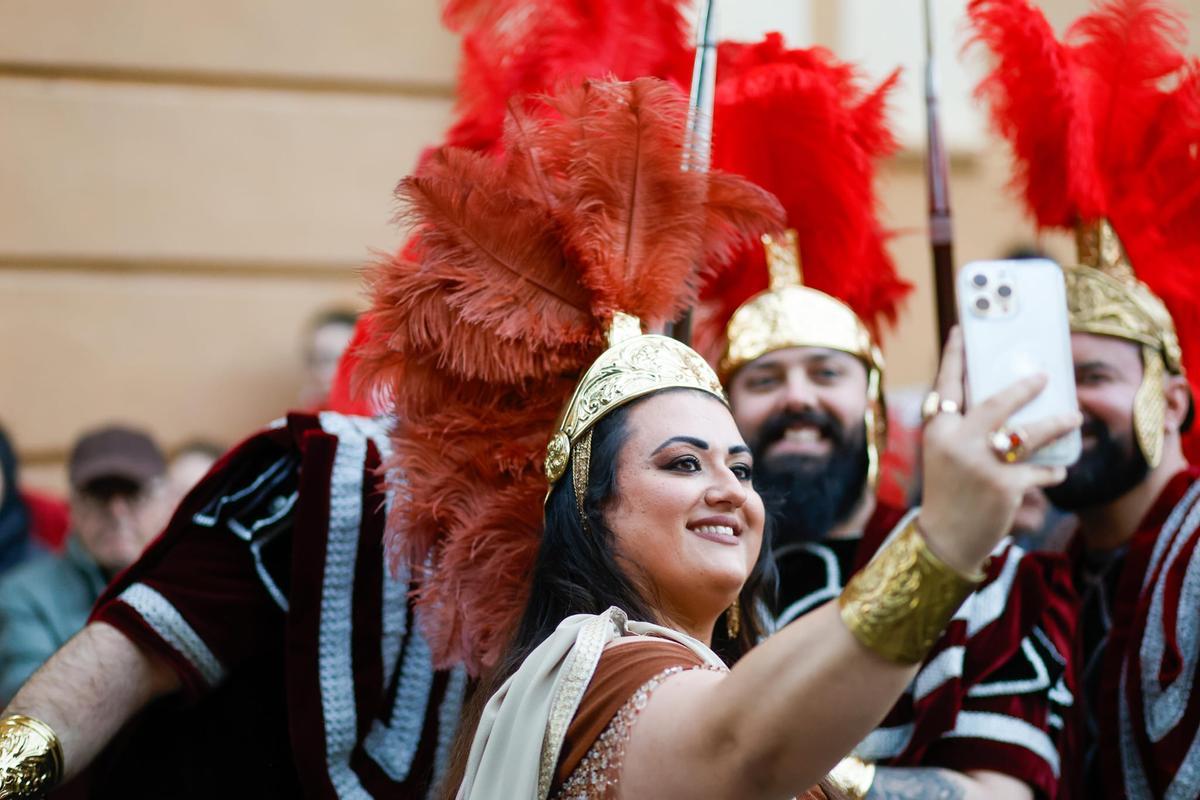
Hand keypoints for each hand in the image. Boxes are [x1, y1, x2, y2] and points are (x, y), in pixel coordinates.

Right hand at [917, 328, 1080, 573]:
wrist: (945, 539)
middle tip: (1044, 377)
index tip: (962, 330)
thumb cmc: (948, 492)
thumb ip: (962, 427)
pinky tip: (1057, 469)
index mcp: (937, 430)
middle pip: (996, 403)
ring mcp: (981, 463)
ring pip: (1027, 434)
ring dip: (1056, 424)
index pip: (947, 385)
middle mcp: (957, 442)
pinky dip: (1051, 470)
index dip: (955, 356)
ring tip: (1072, 417)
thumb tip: (1001, 400)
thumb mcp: (944, 454)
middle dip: (1023, 388)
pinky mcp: (1004, 486)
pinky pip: (1039, 469)